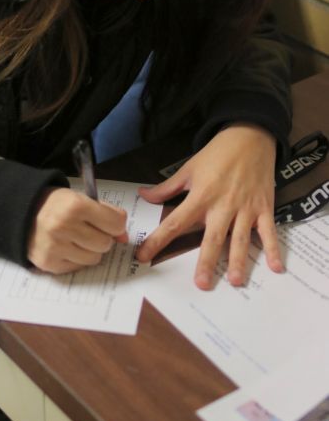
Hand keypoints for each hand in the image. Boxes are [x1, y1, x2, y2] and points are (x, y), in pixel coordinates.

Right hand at [28, 187, 127, 273]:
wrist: (23, 212)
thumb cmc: (57, 204)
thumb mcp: (80, 198)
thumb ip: (106, 213)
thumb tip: (123, 237)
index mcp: (75, 205)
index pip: (115, 224)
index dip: (116, 224)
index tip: (109, 223)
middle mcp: (64, 226)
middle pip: (105, 244)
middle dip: (102, 237)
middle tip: (89, 230)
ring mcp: (55, 247)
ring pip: (94, 259)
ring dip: (90, 250)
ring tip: (77, 239)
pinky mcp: (49, 263)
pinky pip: (78, 267)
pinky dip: (76, 259)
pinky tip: (66, 246)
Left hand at [135, 124, 283, 288]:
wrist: (250, 137)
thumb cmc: (217, 154)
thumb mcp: (188, 168)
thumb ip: (167, 187)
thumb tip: (144, 196)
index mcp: (200, 196)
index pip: (176, 222)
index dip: (159, 240)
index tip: (144, 256)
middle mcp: (222, 205)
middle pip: (212, 237)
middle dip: (206, 260)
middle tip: (201, 283)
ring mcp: (245, 208)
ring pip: (240, 238)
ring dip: (238, 260)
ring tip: (234, 281)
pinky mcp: (263, 208)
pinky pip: (268, 232)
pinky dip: (273, 249)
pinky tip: (275, 267)